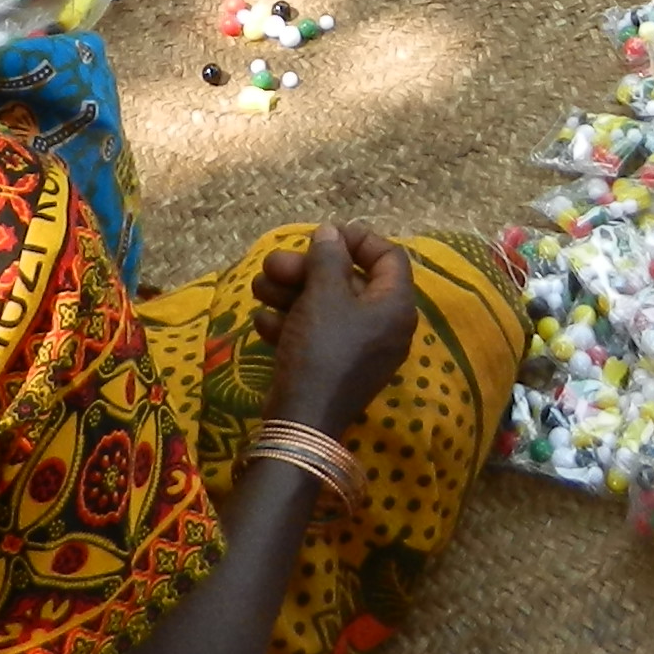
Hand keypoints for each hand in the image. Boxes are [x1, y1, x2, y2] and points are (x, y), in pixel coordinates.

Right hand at [259, 222, 416, 438]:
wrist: (302, 421)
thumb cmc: (322, 348)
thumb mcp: (323, 294)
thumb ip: (328, 257)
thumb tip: (331, 232)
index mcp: (395, 306)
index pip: (389, 257)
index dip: (358, 239)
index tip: (324, 234)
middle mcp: (384, 327)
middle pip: (349, 281)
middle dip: (307, 269)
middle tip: (272, 264)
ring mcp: (360, 351)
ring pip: (327, 308)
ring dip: (291, 293)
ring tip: (258, 288)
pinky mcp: (335, 368)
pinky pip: (317, 336)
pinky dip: (291, 325)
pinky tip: (262, 322)